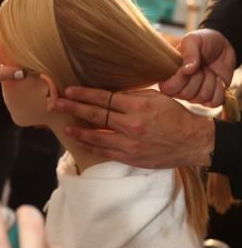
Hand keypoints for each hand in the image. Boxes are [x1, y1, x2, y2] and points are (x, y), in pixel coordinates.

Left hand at [56, 86, 214, 167]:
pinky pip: (105, 151)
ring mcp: (129, 143)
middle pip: (96, 115)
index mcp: (138, 106)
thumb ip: (132, 96)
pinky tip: (80, 141)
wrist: (190, 142)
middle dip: (74, 108)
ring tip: (64, 125)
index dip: (84, 93)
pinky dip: (91, 146)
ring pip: (97, 135)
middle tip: (57, 103)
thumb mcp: (156, 98)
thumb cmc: (174, 116)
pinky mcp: (130, 157)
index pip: (104, 98)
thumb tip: (109, 95)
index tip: (69, 90)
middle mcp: (131, 125)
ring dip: (78, 129)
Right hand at [160, 29, 235, 106]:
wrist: (223, 46)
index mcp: (170, 77)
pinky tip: (218, 79)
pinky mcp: (211, 99)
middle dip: (198, 77)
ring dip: (210, 81)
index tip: (187, 67)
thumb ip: (189, 53)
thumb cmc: (204, 42)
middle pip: (186, 94)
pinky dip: (220, 89)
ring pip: (202, 97)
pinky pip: (215, 102)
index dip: (179, 79)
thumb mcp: (193, 40)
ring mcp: (196, 96)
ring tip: (209, 70)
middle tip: (201, 66)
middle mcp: (181, 89)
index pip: (168, 89)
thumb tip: (187, 70)